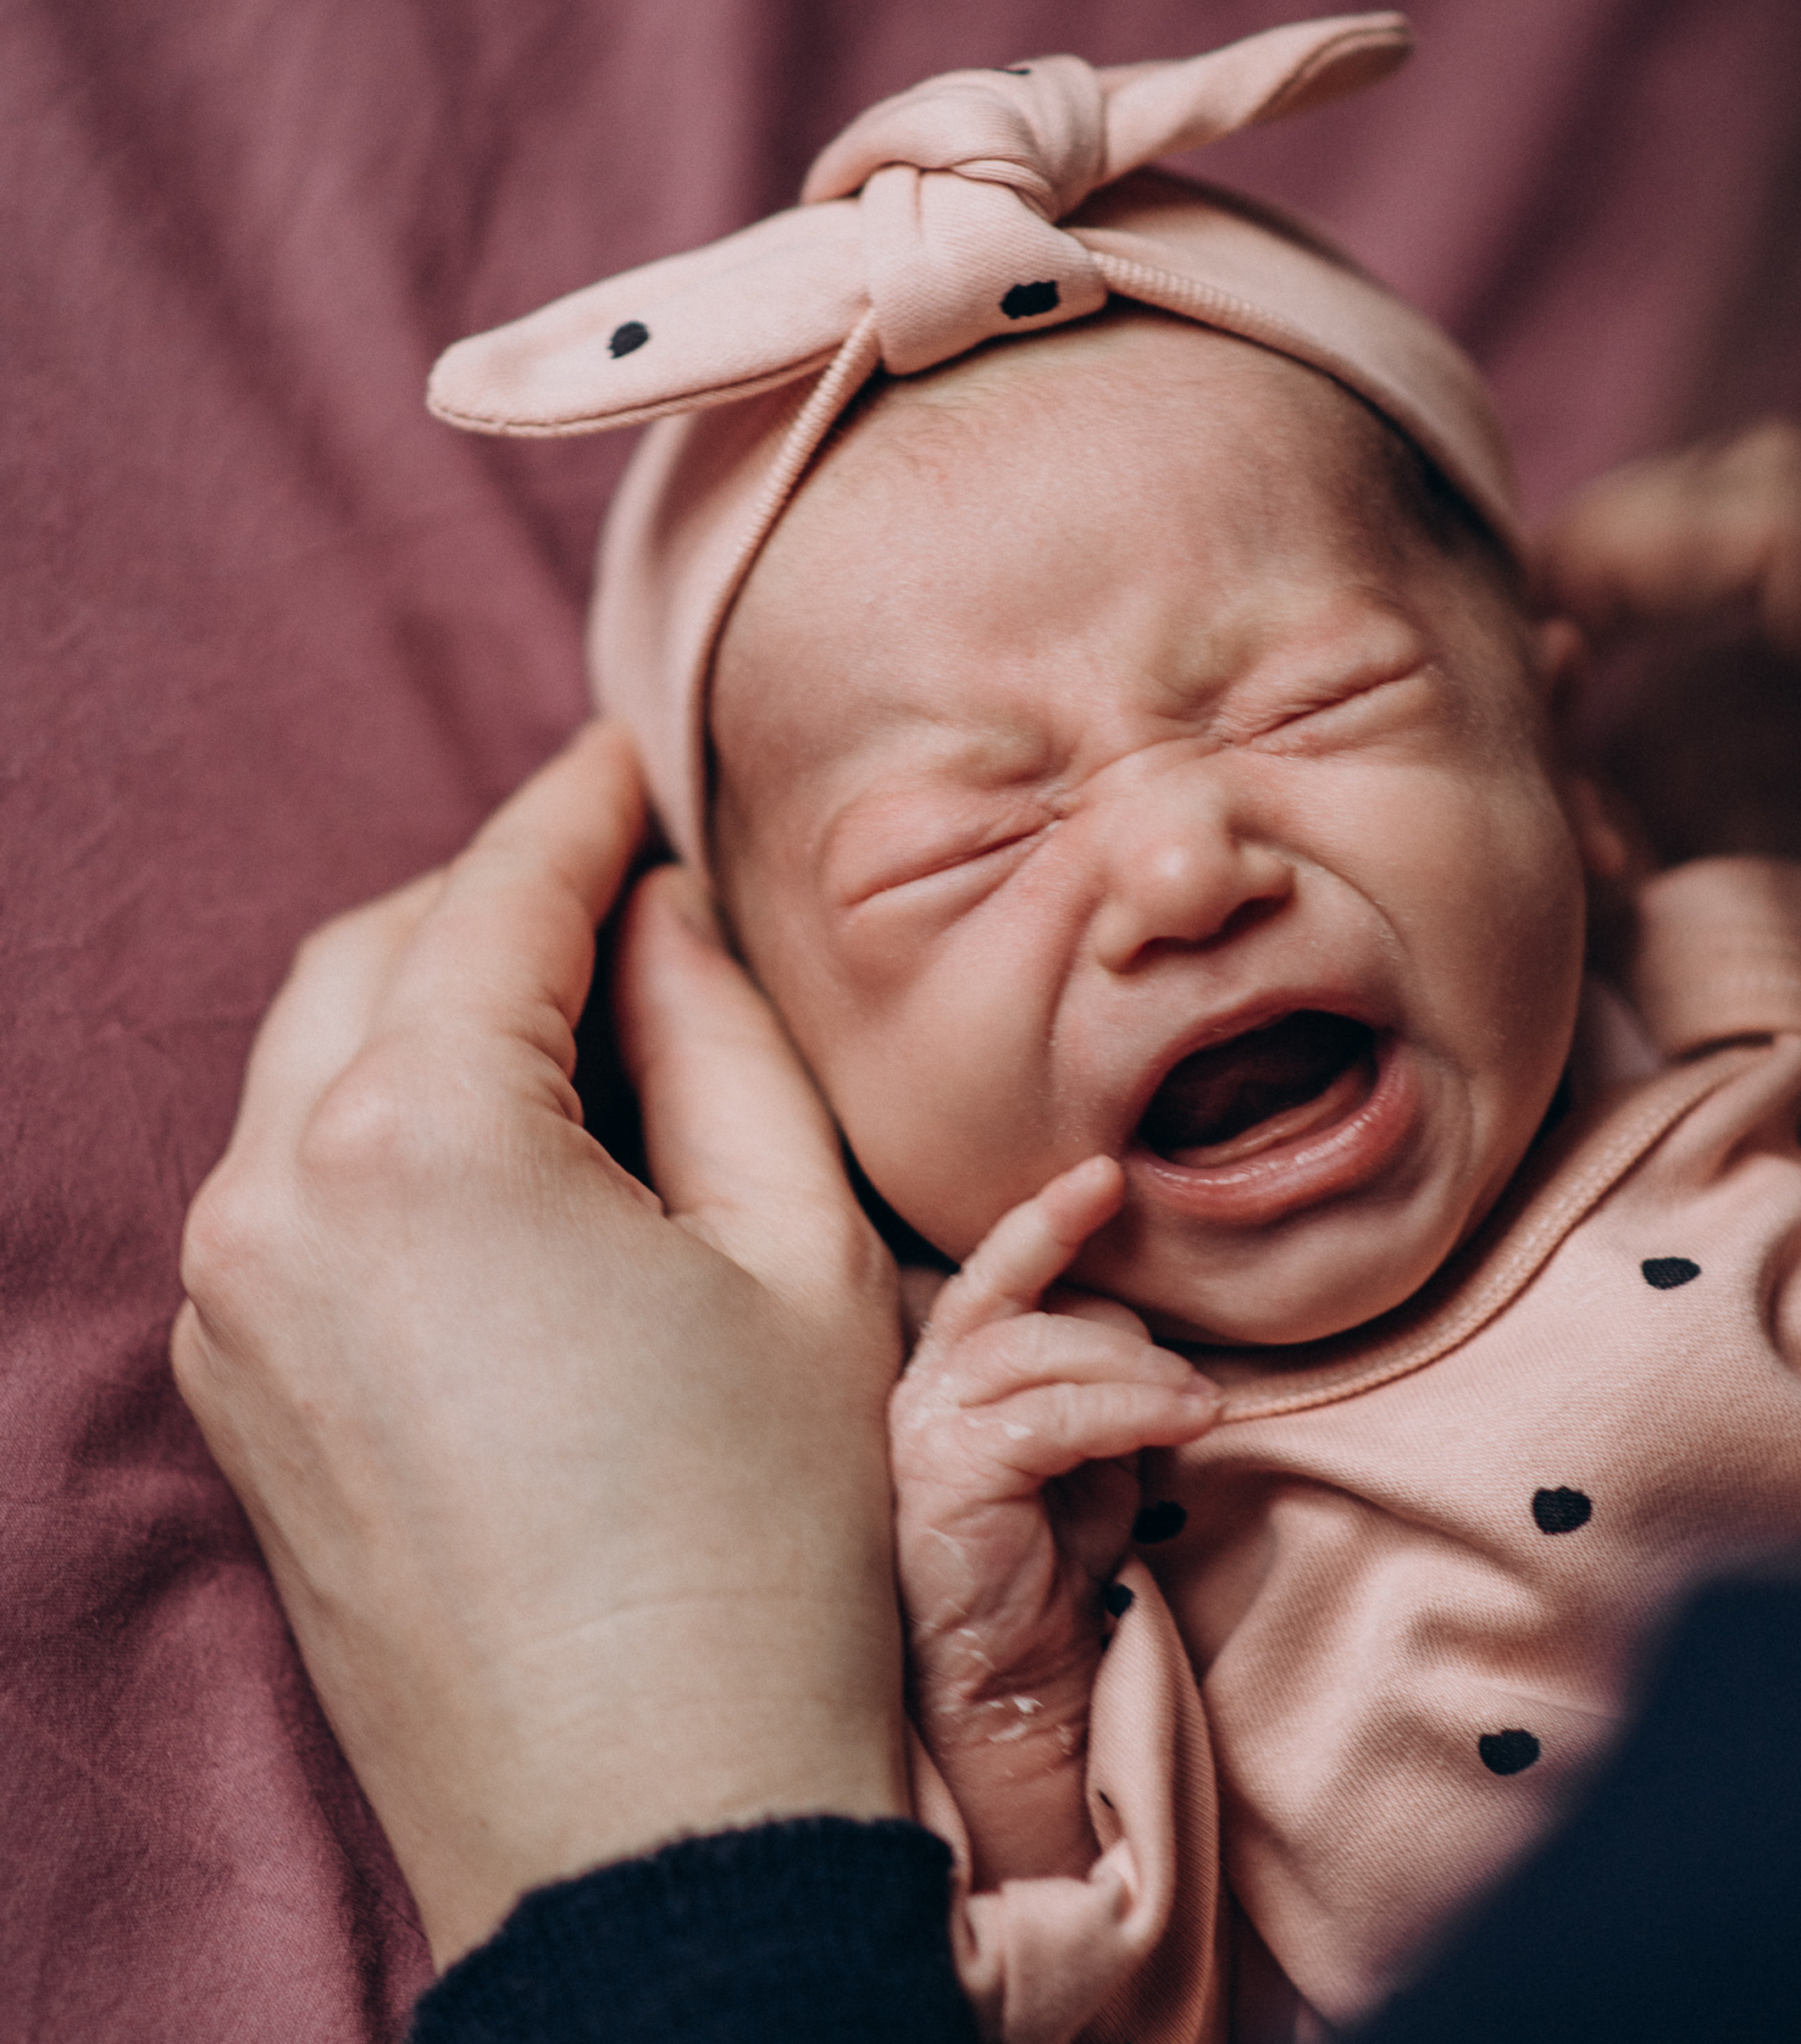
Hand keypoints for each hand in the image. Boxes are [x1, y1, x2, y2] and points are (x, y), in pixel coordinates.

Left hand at [173, 723, 907, 1967]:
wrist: (651, 1830)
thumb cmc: (765, 1538)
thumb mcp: (794, 1254)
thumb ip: (720, 1044)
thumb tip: (662, 922)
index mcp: (417, 1143)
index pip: (498, 897)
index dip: (581, 805)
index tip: (634, 749)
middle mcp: (269, 1203)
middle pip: (378, 957)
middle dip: (501, 898)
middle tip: (635, 889)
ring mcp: (226, 1307)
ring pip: (317, 1064)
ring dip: (442, 1007)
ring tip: (592, 1024)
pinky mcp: (236, 1393)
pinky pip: (295, 1181)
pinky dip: (394, 1119)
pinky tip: (517, 1159)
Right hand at [889, 1157, 1219, 1885]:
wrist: (1009, 1698)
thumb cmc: (1044, 1579)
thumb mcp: (1085, 1467)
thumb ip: (1101, 1396)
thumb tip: (1150, 1350)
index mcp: (946, 1385)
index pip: (990, 1283)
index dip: (1042, 1226)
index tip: (1103, 1177)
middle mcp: (918, 1398)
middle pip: (995, 1290)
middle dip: (1053, 1235)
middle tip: (1124, 1219)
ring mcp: (921, 1437)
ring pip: (1032, 1348)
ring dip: (1132, 1364)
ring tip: (1199, 1401)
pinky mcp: (946, 1481)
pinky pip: (1052, 1416)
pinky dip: (1131, 1408)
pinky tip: (1187, 1420)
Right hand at [1541, 423, 1800, 942]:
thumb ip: (1679, 899)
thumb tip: (1543, 784)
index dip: (1631, 542)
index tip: (1512, 609)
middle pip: (1794, 500)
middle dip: (1625, 560)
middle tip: (1515, 650)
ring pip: (1788, 553)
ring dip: (1653, 638)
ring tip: (1577, 761)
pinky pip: (1799, 636)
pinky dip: (1691, 694)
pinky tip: (1644, 796)